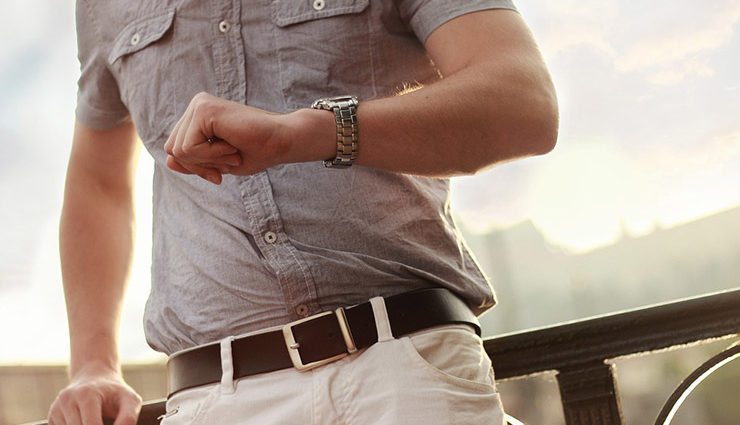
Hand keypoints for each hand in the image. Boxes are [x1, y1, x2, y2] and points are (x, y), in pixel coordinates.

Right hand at [48, 365, 141, 424]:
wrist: (95, 377)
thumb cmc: (115, 392)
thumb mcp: (130, 400)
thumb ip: (128, 418)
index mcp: (86, 394)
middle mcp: (67, 400)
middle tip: (105, 422)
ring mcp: (56, 408)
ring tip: (98, 419)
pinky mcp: (52, 416)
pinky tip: (85, 421)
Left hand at [164, 92, 292, 183]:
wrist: (281, 141)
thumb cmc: (257, 151)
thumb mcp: (218, 163)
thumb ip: (192, 161)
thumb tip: (168, 160)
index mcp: (198, 116)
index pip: (175, 149)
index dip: (196, 167)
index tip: (220, 172)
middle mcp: (196, 105)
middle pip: (172, 149)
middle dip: (199, 166)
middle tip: (229, 161)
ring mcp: (199, 104)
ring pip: (178, 150)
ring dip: (207, 161)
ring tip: (232, 151)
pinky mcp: (203, 109)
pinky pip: (189, 147)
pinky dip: (211, 156)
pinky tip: (231, 146)